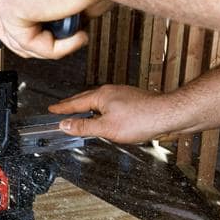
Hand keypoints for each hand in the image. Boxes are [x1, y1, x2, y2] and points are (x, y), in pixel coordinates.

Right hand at [49, 85, 183, 143]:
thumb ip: (84, 127)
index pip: (75, 103)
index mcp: (101, 96)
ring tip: (80, 115)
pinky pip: (109, 104)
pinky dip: (101, 110)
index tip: (51, 110)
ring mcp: (122, 95)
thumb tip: (65, 125)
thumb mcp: (106, 128)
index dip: (62, 108)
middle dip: (72, 105)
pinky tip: (105, 118)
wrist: (168, 114)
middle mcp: (111, 92)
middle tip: (61, 110)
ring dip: (87, 108)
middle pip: (85, 99)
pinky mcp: (132, 100)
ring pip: (98, 101)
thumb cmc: (142, 119)